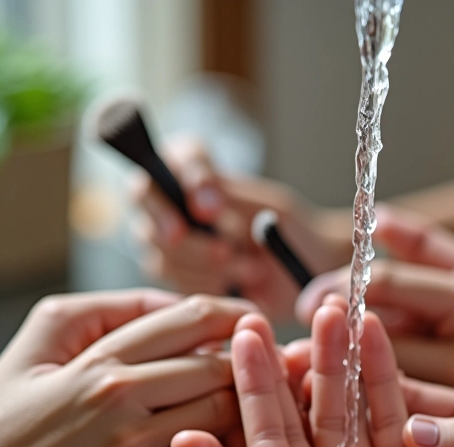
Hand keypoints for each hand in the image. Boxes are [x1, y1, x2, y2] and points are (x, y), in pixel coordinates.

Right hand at [0, 290, 252, 446]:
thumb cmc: (7, 413)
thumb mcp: (40, 338)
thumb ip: (107, 310)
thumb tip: (173, 305)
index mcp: (100, 358)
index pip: (192, 321)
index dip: (237, 316)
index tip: (256, 319)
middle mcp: (120, 401)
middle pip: (218, 368)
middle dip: (253, 362)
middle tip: (276, 358)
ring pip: (218, 413)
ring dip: (244, 402)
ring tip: (259, 394)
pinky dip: (218, 442)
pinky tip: (230, 435)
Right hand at [133, 138, 349, 319]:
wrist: (308, 272)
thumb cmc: (290, 231)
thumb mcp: (268, 208)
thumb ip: (232, 197)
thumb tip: (199, 198)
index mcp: (197, 168)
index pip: (175, 154)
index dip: (186, 176)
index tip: (213, 206)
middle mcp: (173, 200)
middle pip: (146, 202)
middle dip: (190, 234)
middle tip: (226, 250)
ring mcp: (166, 238)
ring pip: (160, 248)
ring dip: (208, 264)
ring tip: (252, 269)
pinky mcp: (174, 275)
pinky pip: (174, 280)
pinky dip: (209, 285)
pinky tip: (239, 284)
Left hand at [173, 303, 453, 446]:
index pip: (260, 434)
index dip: (251, 383)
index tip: (242, 336)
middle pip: (298, 415)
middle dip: (288, 362)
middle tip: (274, 314)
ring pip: (342, 408)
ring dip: (335, 358)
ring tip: (329, 309)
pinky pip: (387, 415)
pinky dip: (380, 374)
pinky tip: (371, 332)